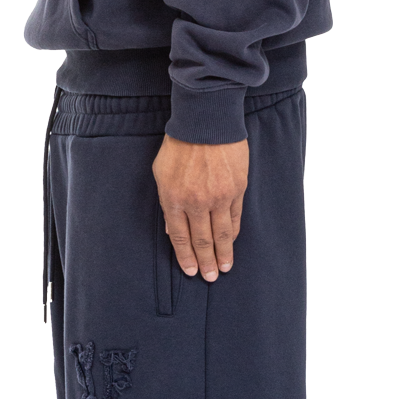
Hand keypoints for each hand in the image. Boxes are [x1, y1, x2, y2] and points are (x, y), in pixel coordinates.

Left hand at [152, 134, 248, 281]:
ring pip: (222, 233)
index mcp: (174, 198)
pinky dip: (233, 233)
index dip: (185, 256)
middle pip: (202, 240)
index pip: (180, 236)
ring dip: (223, 254)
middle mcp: (197, 201)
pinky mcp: (237, 189)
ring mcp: (219, 196)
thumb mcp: (161, 173)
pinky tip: (232, 243)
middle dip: (205, 261)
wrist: (206, 121)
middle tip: (209, 277)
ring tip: (224, 268)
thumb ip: (167, 202)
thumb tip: (172, 228)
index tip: (190, 270)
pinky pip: (235, 217)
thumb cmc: (179, 144)